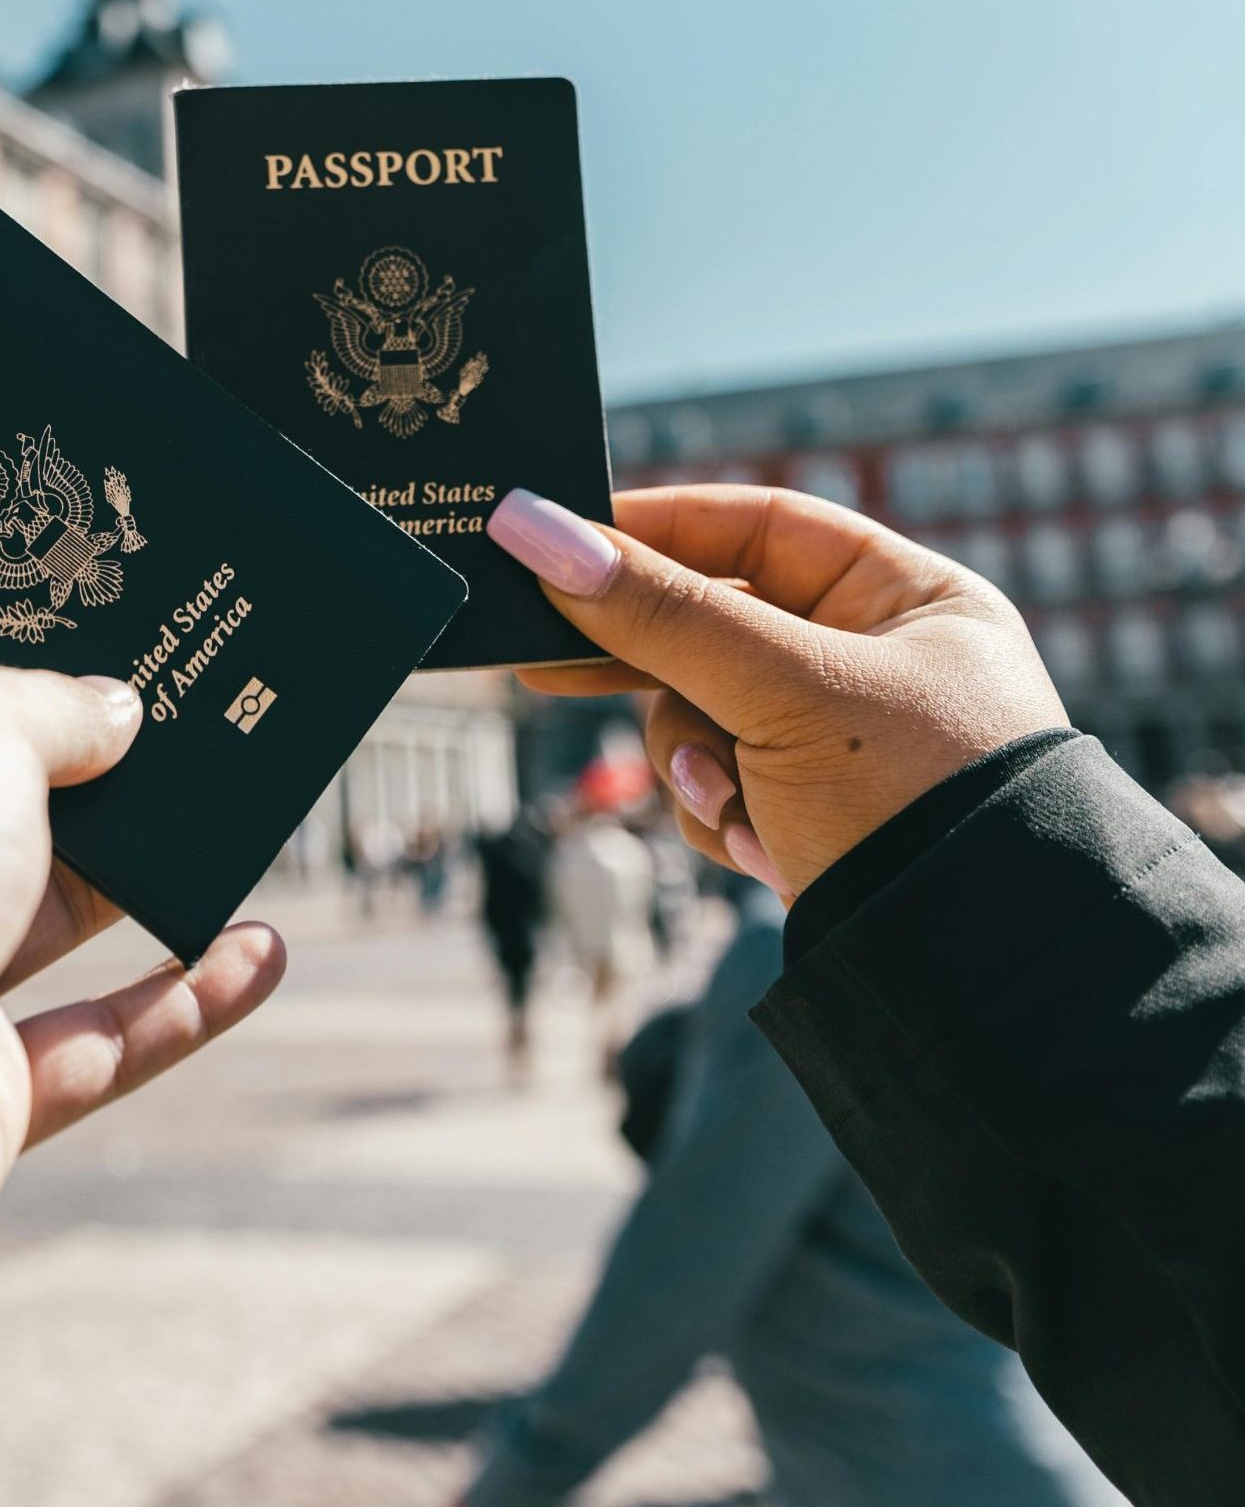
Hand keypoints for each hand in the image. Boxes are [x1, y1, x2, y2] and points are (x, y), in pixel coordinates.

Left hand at [0, 658, 285, 1337]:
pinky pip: (100, 1045)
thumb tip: (116, 712)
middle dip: (100, 765)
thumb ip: (53, 707)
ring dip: (155, 876)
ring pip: (58, 920)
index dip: (4, 653)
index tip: (101, 620)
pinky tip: (262, 953)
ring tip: (253, 816)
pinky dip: (185, 1004)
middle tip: (203, 710)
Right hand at [487, 484, 1065, 896]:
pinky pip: (717, 784)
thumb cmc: (913, 800)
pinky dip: (721, 813)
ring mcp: (839, 744)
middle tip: (544, 664)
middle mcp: (876, 660)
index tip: (561, 541)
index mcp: (908, 598)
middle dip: (651, 666)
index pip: (759, 527)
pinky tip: (761, 848)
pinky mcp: (809, 814)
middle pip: (714, 626)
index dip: (659, 529)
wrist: (974, 979)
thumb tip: (533, 528)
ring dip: (694, 760)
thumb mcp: (781, 690)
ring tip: (732, 802)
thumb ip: (658, 611)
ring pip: (699, 713)